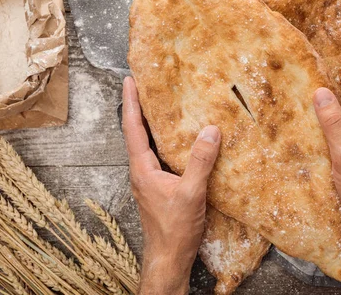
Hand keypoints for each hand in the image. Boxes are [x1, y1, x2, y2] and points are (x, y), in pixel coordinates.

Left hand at [122, 77, 220, 294]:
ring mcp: (150, 180)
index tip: (130, 80)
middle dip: (139, 107)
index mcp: (143, 169)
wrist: (169, 258)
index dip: (131, 103)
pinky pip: (159, 156)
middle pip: (137, 132)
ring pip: (148, 145)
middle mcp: (142, 171)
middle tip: (147, 85)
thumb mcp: (191, 193)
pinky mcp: (160, 187)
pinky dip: (165, 141)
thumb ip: (200, 162)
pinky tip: (180, 140)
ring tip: (162, 104)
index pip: (133, 128)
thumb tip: (211, 130)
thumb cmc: (175, 229)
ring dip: (151, 123)